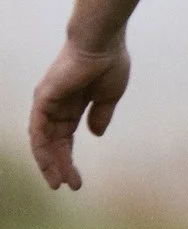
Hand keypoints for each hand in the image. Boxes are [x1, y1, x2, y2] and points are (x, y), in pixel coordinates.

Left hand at [28, 38, 130, 191]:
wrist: (102, 42)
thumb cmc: (109, 62)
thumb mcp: (109, 95)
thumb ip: (101, 114)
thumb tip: (95, 133)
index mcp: (71, 105)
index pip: (65, 138)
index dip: (69, 159)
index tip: (76, 181)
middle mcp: (55, 106)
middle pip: (52, 143)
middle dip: (59, 166)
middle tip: (66, 186)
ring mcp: (46, 103)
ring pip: (43, 141)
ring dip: (50, 163)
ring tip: (59, 183)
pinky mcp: (43, 100)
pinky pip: (38, 130)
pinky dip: (42, 149)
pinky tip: (52, 164)